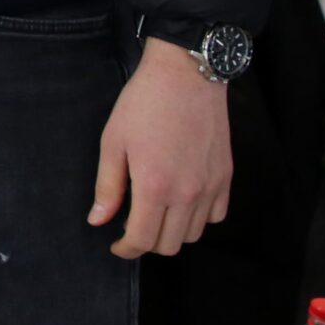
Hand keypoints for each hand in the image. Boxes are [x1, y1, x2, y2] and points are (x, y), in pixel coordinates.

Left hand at [91, 36, 233, 257]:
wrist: (185, 74)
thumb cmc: (144, 104)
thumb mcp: (113, 142)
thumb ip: (107, 186)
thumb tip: (98, 220)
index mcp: (155, 187)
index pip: (143, 240)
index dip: (126, 250)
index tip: (117, 246)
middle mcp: (187, 193)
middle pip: (169, 244)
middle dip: (147, 243)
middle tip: (133, 228)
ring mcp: (211, 186)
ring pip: (193, 234)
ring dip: (173, 232)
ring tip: (156, 214)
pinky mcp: (225, 176)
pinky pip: (216, 215)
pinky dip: (199, 218)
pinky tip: (183, 202)